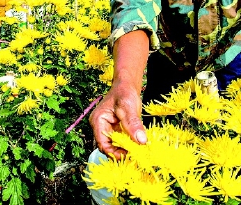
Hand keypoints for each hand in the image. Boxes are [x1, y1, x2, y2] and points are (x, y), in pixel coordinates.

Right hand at [89, 30, 148, 158]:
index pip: (103, 144)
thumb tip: (142, 142)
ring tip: (138, 151)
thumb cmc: (124, 92)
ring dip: (125, 149)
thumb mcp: (129, 107)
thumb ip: (133, 124)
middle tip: (135, 155)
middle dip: (120, 152)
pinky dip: (128, 144)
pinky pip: (120, 140)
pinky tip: (137, 145)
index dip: (114, 153)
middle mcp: (100, 127)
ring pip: (115, 145)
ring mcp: (107, 128)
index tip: (129, 155)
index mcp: (98, 121)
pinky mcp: (115, 129)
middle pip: (108, 147)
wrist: (127, 84)